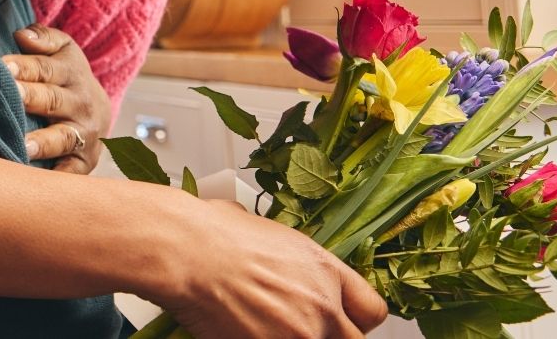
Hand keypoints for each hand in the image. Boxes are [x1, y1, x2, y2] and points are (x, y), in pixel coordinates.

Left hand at [2, 24, 109, 174]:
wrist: (98, 109)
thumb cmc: (63, 76)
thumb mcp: (61, 49)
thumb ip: (42, 38)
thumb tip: (22, 36)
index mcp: (70, 72)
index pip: (44, 68)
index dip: (23, 67)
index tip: (1, 66)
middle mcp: (79, 103)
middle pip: (52, 100)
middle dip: (30, 97)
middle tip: (10, 95)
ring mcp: (84, 134)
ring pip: (63, 137)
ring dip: (44, 142)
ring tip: (24, 145)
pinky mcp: (84, 161)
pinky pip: (73, 172)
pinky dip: (59, 178)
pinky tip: (39, 186)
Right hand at [158, 199, 388, 338]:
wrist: (185, 252)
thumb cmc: (212, 233)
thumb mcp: (264, 229)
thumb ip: (285, 255)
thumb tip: (270, 251)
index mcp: (325, 271)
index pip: (371, 310)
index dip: (356, 319)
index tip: (342, 320)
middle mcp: (322, 306)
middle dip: (329, 336)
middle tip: (300, 328)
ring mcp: (299, 334)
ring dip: (292, 338)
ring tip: (262, 328)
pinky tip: (242, 333)